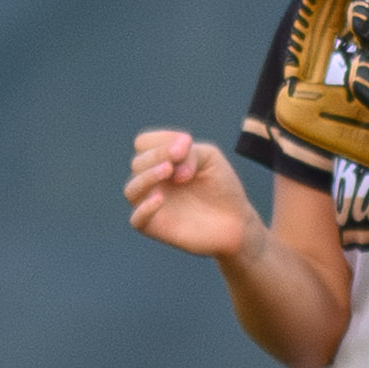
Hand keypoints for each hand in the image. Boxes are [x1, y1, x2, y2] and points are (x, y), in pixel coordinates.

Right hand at [127, 129, 259, 259]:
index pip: (144, 143)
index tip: (187, 142)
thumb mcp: (210, 157)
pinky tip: (160, 199)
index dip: (161, 139)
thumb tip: (169, 167)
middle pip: (138, 162)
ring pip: (131, 189)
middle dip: (157, 154)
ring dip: (147, 176)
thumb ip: (189, 152)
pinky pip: (136, 220)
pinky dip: (144, 209)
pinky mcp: (155, 228)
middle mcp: (152, 181)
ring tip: (168, 170)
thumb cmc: (221, 186)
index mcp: (161, 161)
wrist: (237, 221)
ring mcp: (151, 204)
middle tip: (179, 155)